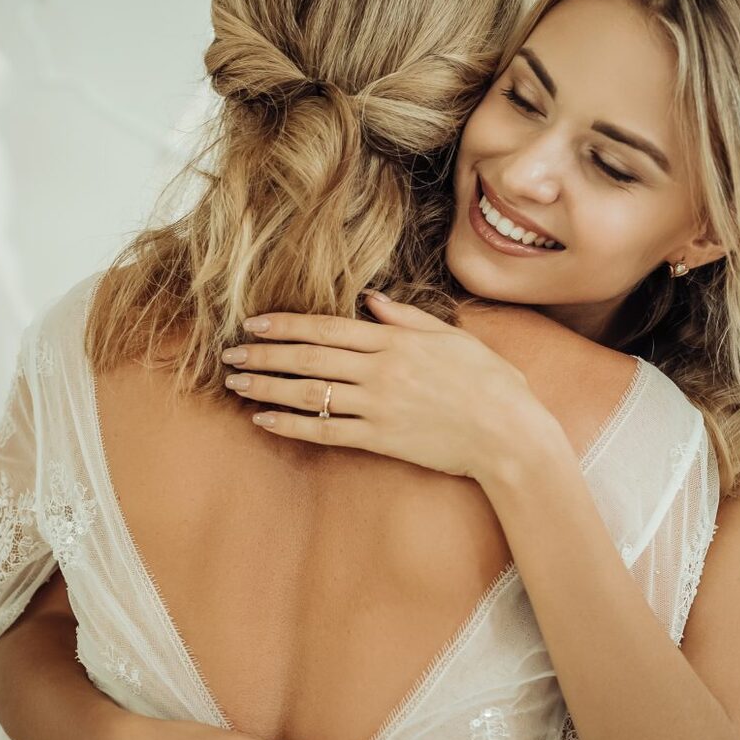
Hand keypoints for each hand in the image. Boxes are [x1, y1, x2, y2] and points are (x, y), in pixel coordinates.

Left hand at [221, 290, 545, 479]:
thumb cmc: (489, 382)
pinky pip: (325, 431)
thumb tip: (372, 300)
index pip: (327, 328)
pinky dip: (291, 424)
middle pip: (309, 358)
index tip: (254, 322)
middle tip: (229, 352)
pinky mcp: (380, 439)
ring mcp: (378, 406)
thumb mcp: (452, 337)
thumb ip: (407, 318)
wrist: (509, 434)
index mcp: (396, 341)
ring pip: (310, 393)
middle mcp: (381, 370)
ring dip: (267, 386)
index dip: (286, 325)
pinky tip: (263, 419)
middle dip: (264, 353)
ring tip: (236, 382)